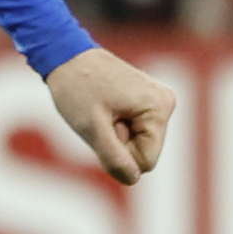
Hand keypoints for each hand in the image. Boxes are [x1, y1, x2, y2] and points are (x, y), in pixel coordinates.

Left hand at [46, 48, 174, 186]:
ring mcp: (159, 99)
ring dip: (117, 134)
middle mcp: (166, 102)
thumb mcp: (92, 129)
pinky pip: (136, 129)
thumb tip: (132, 178)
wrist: (66, 54)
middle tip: (101, 116)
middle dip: (119, 143)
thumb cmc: (77, 88)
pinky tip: (106, 105)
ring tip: (102, 109)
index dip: (119, 154)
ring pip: (139, 142)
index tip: (104, 126)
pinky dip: (118, 124)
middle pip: (145, 152)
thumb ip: (114, 158)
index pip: (146, 162)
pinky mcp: (149, 98)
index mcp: (158, 108)